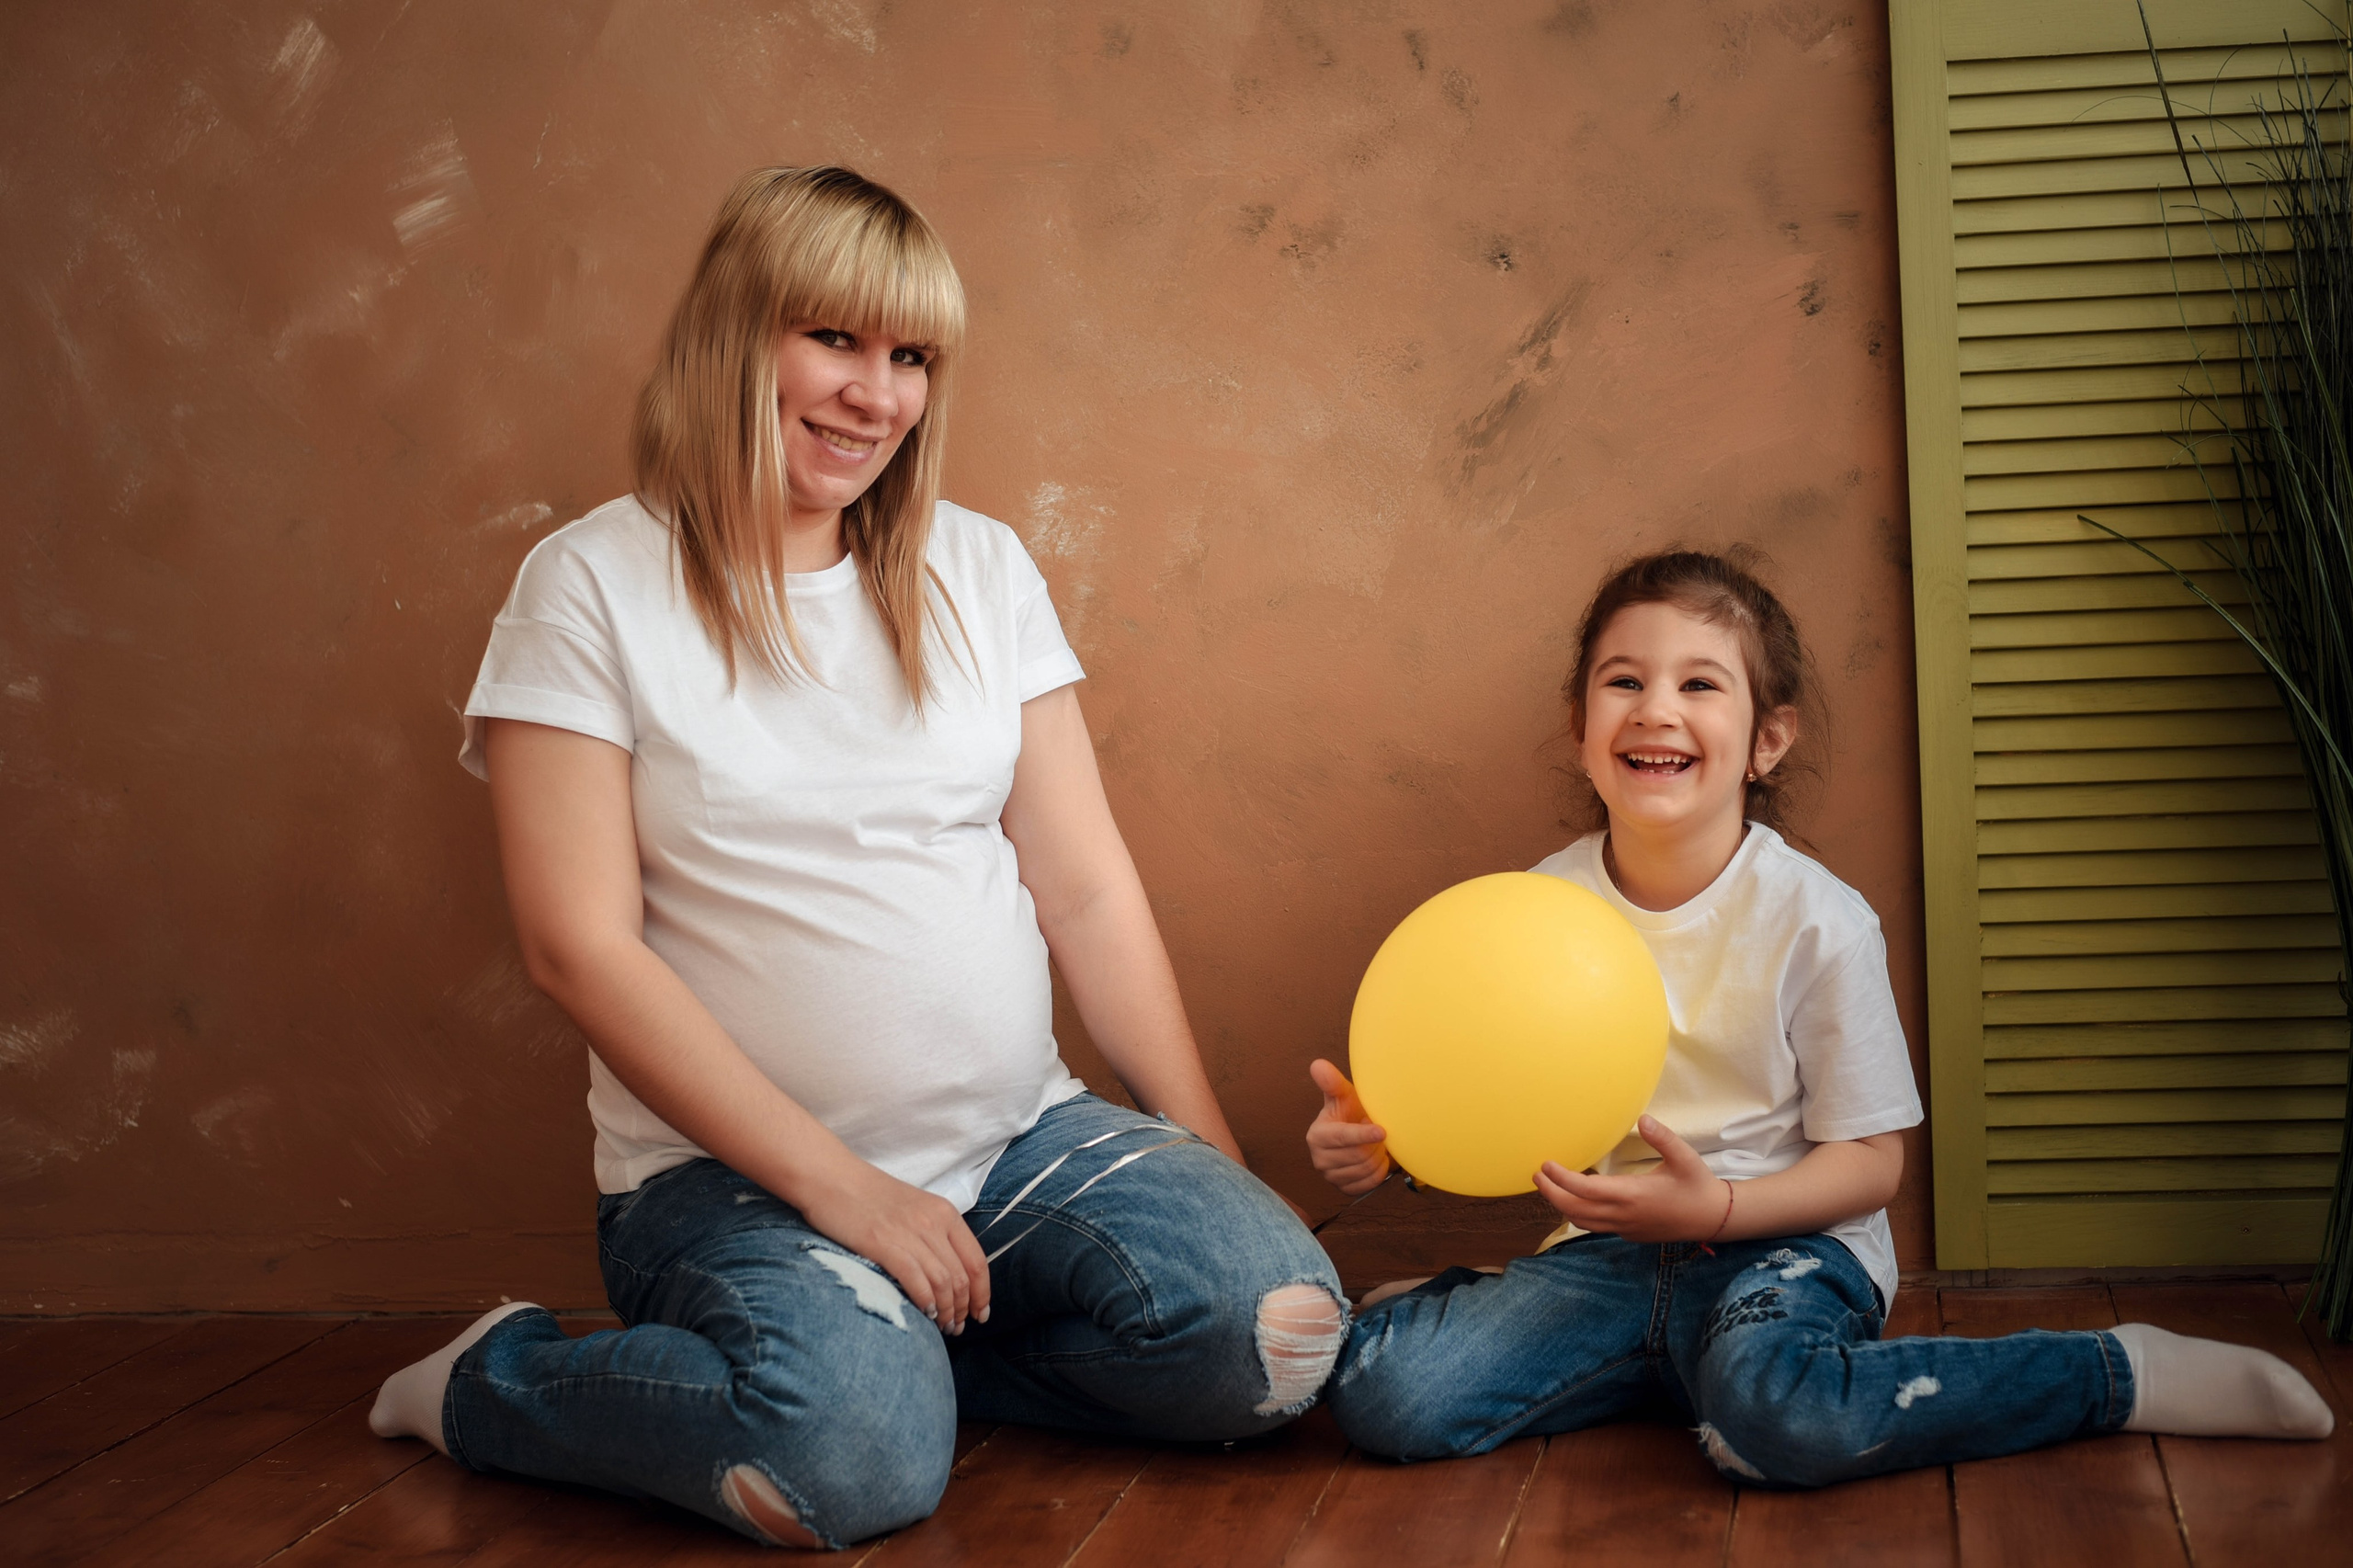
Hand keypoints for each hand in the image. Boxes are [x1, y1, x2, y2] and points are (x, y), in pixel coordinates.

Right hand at [790, 1152, 990, 1333]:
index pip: (977, 1260)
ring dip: (945, 1311)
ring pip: (942, 1282)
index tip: (980, 1314)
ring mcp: (909, 1232)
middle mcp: (933, 1222)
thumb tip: (947, 1275)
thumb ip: (934, 1235)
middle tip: (955, 1327)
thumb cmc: (869, 1197)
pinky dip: (924, 1300)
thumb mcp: (914, 1209)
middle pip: (962, 1277)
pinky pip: (915, 1278)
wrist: (831, 1177)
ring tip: (941, 1326)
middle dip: (963, 1309)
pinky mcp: (882, 1243)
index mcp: (945, 1213)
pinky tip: (923, 1313)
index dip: (982, 1293)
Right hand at [1306, 1058, 1391, 1194]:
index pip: (1343, 1137)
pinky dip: (1379, 1171)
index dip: (1363, 1134)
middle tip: (1378, 1130)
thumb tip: (1317, 1064)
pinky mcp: (1344, 1189)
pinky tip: (1376, 1157)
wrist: (1354, 1132)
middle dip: (1375, 1144)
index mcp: (1317, 1136)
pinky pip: (1370, 1184)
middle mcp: (1320, 1159)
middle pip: (1359, 1156)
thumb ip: (1331, 1082)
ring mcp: (1331, 1177)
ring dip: (1379, 1156)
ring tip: (1376, 1143)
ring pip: (1366, 1170)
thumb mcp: (1342, 1095)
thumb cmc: (1350, 1112)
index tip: (1382, 1130)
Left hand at [1533, 1115, 1726, 1242]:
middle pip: (1575, 1210)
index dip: (1561, 1179)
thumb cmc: (1698, 1185)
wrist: (1713, 1219)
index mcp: (1633, 1195)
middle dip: (1551, 1194)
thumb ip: (1663, 1138)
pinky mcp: (1629, 1233)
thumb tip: (1642, 1118)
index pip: (1585, 1190)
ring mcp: (1625, 1227)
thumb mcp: (1685, 1157)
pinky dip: (1579, 1213)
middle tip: (1537, 1174)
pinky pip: (1596, 1226)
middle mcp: (1624, 1215)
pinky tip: (1579, 1198)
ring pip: (1582, 1222)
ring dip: (1563, 1206)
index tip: (1545, 1165)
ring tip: (1551, 1186)